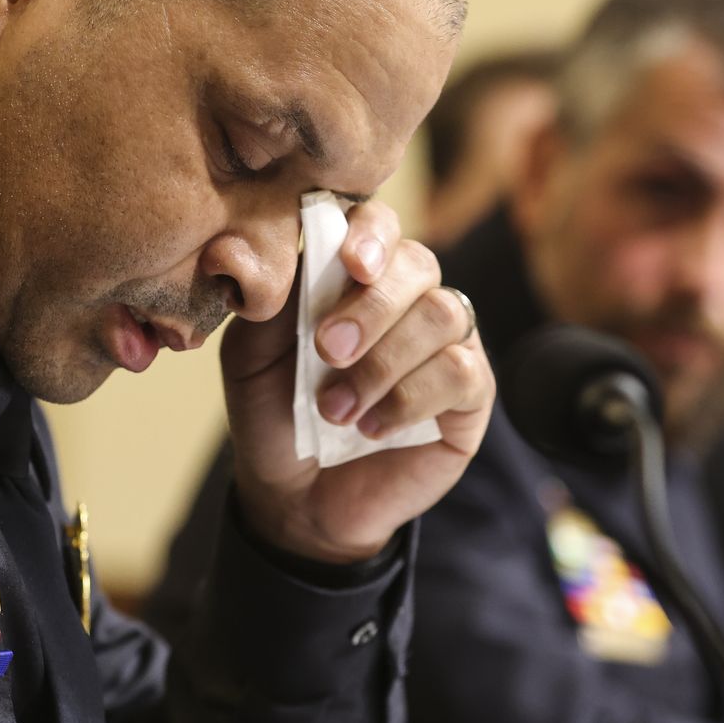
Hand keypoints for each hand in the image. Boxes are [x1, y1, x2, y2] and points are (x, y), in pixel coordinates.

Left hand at [221, 200, 494, 563]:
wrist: (296, 498)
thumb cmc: (274, 415)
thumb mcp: (251, 357)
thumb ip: (274, 303)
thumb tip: (296, 251)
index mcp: (355, 277)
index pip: (379, 224)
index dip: (371, 233)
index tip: (349, 264)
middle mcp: (408, 300)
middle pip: (418, 264)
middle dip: (372, 306)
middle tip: (328, 351)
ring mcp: (446, 344)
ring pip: (443, 315)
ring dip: (384, 362)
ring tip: (337, 408)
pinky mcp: (471, 395)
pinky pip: (462, 371)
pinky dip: (410, 399)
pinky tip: (373, 428)